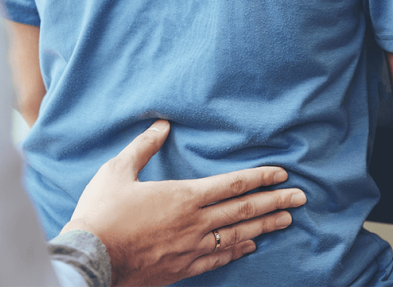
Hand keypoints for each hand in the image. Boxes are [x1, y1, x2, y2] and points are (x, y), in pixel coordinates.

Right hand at [62, 120, 306, 286]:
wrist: (91, 258)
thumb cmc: (103, 211)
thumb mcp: (118, 169)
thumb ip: (144, 146)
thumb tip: (163, 124)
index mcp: (183, 196)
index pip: (232, 184)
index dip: (259, 177)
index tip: (281, 173)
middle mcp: (195, 223)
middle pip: (244, 210)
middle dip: (275, 202)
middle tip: (301, 197)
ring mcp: (192, 248)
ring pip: (238, 235)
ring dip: (264, 226)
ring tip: (286, 220)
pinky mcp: (183, 268)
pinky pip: (219, 259)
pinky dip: (239, 250)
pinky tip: (250, 247)